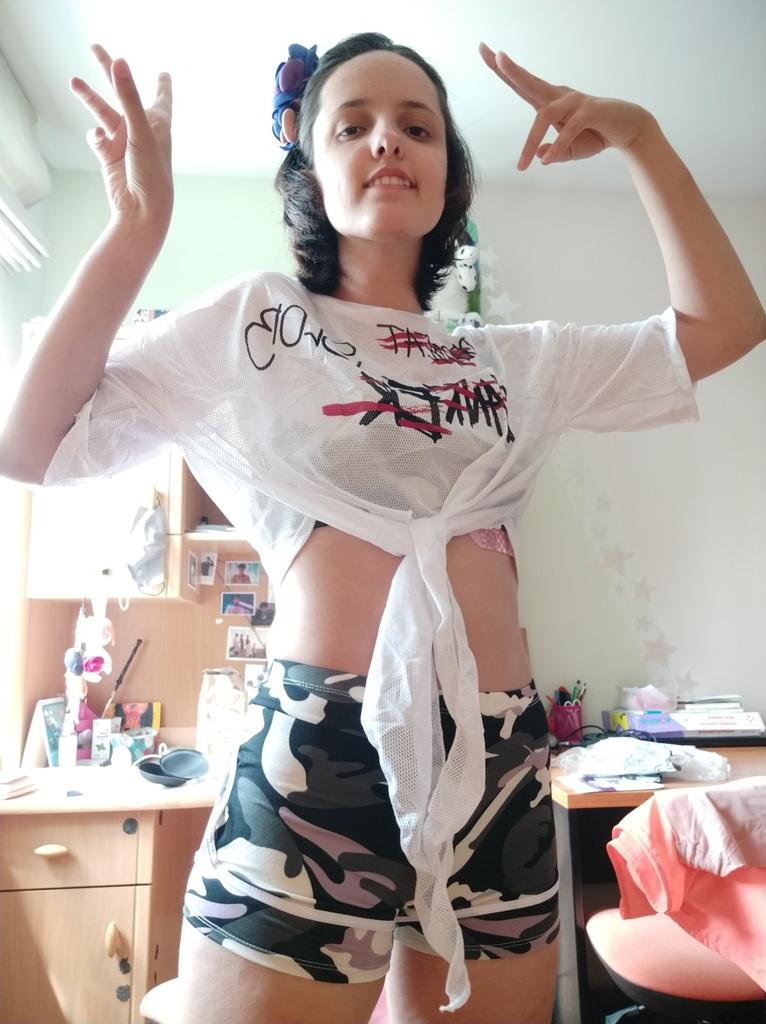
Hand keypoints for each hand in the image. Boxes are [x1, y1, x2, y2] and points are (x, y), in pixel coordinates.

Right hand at [70, 44, 172, 229]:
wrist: (141, 209)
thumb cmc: (151, 171)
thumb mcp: (140, 130)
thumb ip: (129, 96)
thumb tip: (119, 62)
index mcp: (157, 122)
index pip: (161, 97)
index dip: (162, 85)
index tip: (164, 75)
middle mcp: (139, 128)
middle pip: (122, 92)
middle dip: (108, 71)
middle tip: (94, 48)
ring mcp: (123, 141)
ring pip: (103, 111)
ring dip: (89, 97)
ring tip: (74, 82)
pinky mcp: (109, 154)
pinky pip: (96, 138)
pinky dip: (95, 138)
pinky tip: (100, 143)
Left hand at [478, 43, 653, 169]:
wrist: (627, 129)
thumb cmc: (595, 135)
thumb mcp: (570, 151)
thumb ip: (554, 152)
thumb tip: (540, 156)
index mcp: (549, 102)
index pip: (522, 85)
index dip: (504, 70)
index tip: (486, 51)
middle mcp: (559, 97)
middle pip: (530, 82)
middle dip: (510, 70)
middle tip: (493, 53)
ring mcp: (574, 102)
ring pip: (546, 112)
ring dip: (532, 136)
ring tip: (522, 157)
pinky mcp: (591, 111)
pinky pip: (570, 129)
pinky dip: (559, 145)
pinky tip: (547, 161)